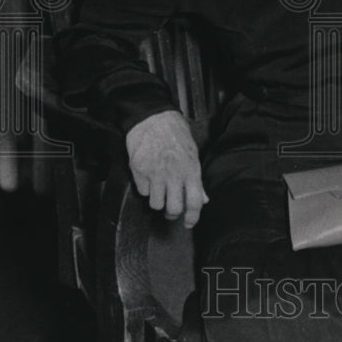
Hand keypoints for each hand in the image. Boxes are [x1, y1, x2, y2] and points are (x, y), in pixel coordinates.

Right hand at [125, 109, 207, 226]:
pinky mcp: (139, 171)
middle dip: (172, 214)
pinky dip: (146, 189)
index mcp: (190, 169)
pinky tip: (149, 178)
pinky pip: (143, 191)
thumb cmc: (175, 133)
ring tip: (160, 192)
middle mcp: (173, 174)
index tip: (188, 222)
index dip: (192, 217)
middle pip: (173, 208)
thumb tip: (203, 198)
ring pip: (155, 204)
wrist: (153, 118)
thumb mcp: (192, 153)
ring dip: (158, 201)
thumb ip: (196, 178)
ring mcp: (155, 173)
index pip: (195, 202)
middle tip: (171, 210)